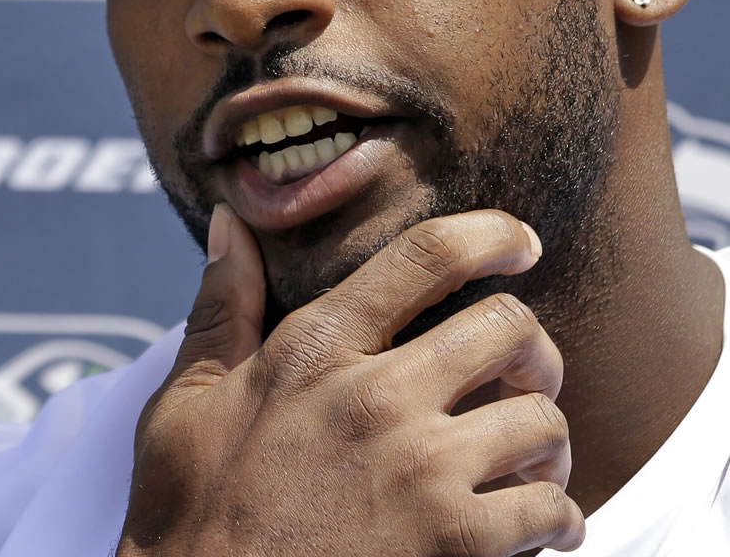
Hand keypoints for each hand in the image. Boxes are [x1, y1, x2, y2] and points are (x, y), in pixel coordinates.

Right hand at [116, 204, 584, 555]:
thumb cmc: (193, 518)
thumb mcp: (187, 402)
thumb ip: (221, 305)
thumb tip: (228, 221)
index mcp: (317, 348)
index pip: (426, 256)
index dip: (489, 233)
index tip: (520, 240)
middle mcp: (378, 397)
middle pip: (509, 325)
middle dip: (529, 343)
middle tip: (523, 369)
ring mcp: (421, 473)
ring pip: (542, 418)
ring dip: (545, 436)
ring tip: (527, 454)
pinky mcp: (455, 547)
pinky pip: (551, 510)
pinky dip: (556, 516)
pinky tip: (534, 523)